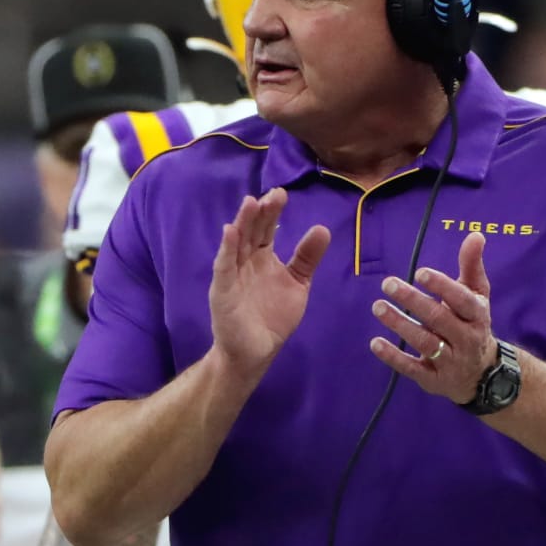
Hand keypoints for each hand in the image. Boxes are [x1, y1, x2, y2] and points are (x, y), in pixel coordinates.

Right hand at [208, 187, 329, 367]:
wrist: (255, 351)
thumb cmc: (273, 316)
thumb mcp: (297, 283)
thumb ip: (307, 258)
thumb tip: (322, 228)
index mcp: (262, 257)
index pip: (266, 229)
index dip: (273, 212)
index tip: (281, 193)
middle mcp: (245, 261)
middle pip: (252, 231)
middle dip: (261, 213)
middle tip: (273, 194)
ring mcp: (232, 274)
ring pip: (237, 244)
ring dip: (243, 223)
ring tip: (251, 203)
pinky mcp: (222, 291)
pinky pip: (224, 267)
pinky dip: (226, 250)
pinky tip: (230, 232)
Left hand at [369, 232, 495, 403]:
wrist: (482, 373)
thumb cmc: (472, 323)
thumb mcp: (477, 295)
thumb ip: (471, 266)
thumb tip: (475, 234)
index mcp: (477, 314)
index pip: (461, 299)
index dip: (442, 286)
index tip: (420, 272)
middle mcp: (466, 338)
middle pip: (439, 319)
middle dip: (413, 301)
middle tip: (388, 283)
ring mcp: (450, 361)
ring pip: (424, 342)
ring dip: (399, 324)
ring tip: (378, 307)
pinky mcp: (433, 379)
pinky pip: (412, 368)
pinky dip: (393, 357)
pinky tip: (375, 343)